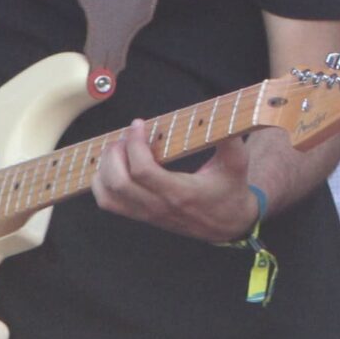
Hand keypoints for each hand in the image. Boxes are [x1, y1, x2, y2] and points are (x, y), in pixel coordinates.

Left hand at [93, 120, 260, 242]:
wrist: (228, 224)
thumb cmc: (230, 191)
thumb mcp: (237, 164)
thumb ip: (231, 140)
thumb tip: (223, 114)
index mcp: (179, 192)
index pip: (143, 171)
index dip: (134, 145)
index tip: (138, 124)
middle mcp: (158, 206)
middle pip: (118, 183)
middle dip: (114, 154)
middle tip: (125, 136)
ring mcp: (147, 213)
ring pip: (108, 196)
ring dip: (104, 169)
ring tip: (117, 150)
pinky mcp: (141, 216)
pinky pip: (110, 203)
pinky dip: (102, 184)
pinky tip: (113, 166)